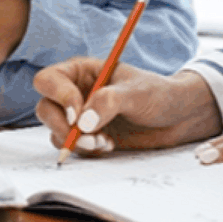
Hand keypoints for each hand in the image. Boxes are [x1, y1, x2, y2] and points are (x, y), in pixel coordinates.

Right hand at [34, 62, 220, 154]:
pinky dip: (85, 150)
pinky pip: (71, 146)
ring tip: (104, 142)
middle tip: (87, 138)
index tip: (78, 115)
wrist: (176, 118)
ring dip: (75, 141)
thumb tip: (83, 122)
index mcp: (81, 71)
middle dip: (62, 127)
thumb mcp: (137, 93)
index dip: (59, 97)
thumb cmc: (158, 94)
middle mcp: (75, 92)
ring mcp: (80, 116)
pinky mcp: (87, 136)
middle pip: (46, 108)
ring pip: (55, 130)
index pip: (49, 80)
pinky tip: (108, 145)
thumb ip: (109, 102)